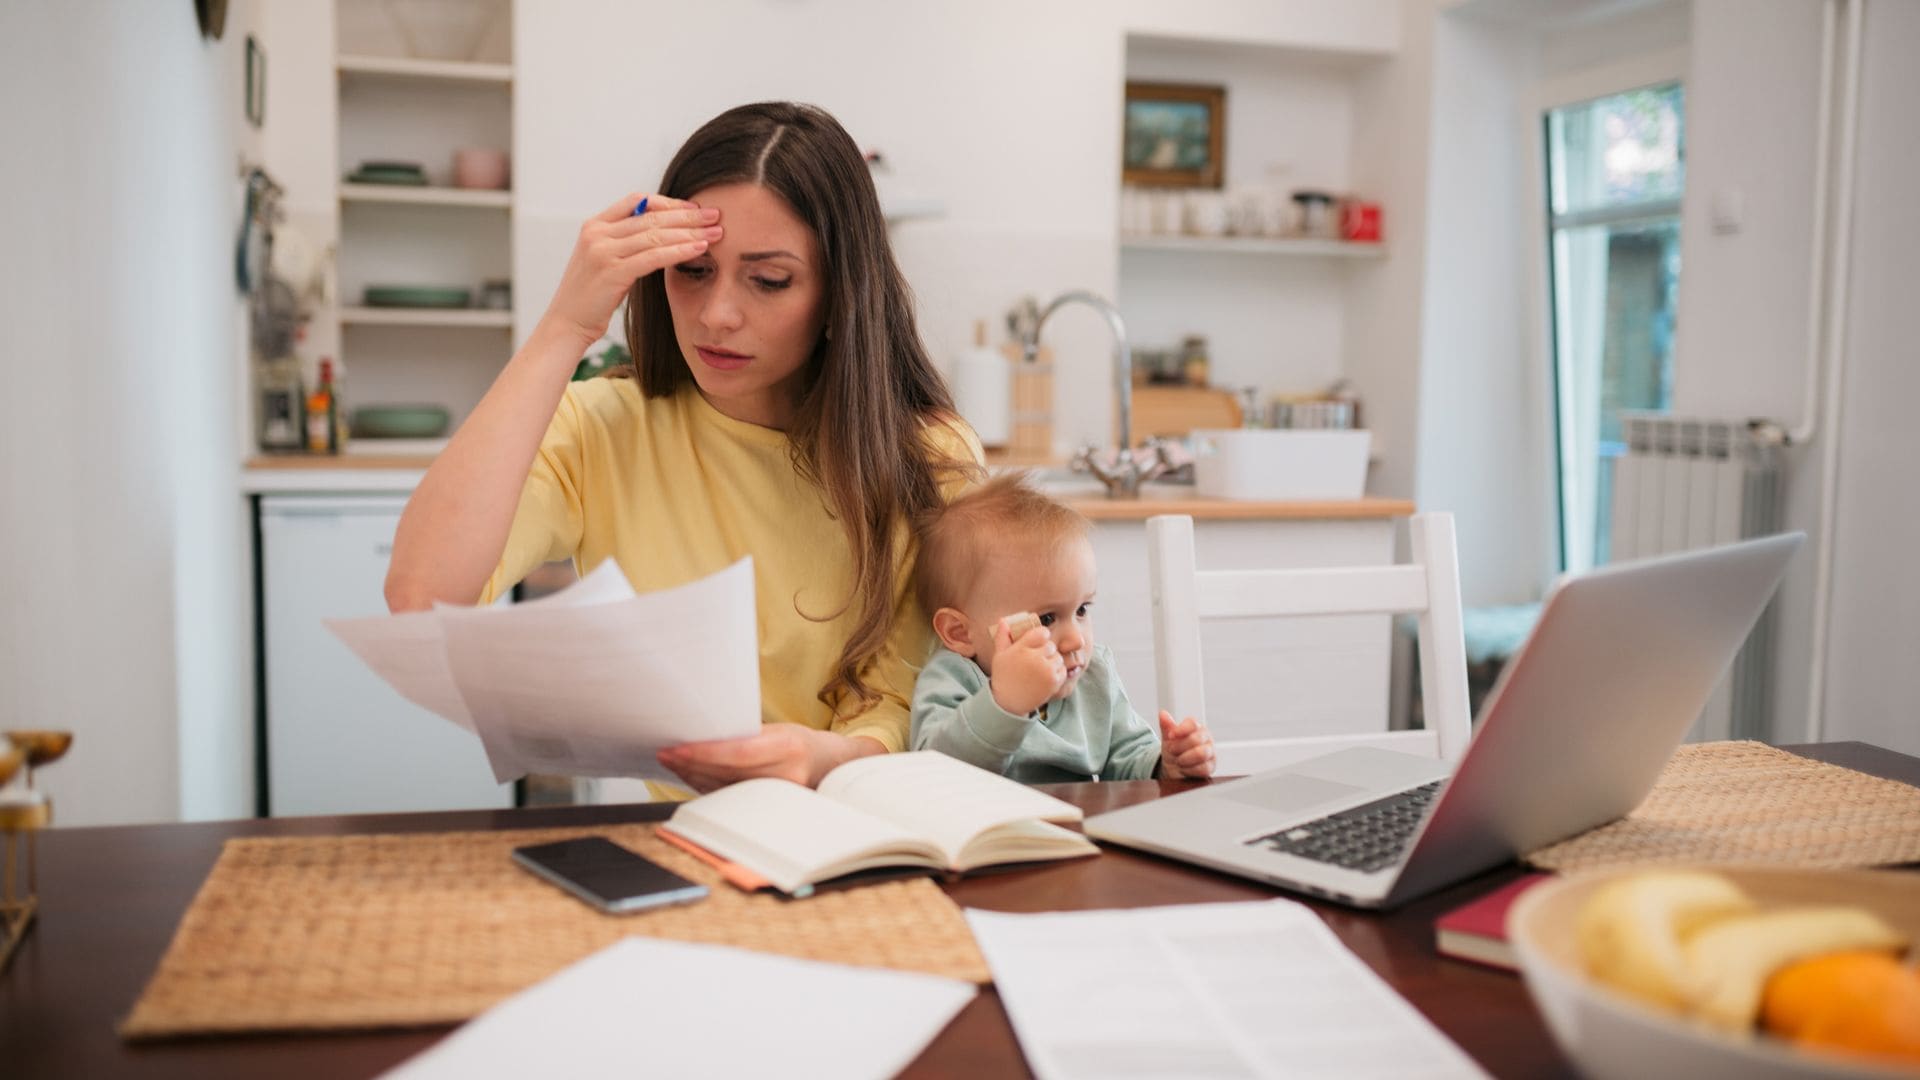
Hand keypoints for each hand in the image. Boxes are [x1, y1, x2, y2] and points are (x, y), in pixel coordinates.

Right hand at [539, 192, 722, 347]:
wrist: (567, 324)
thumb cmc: (591, 297)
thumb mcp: (605, 261)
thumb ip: (626, 243)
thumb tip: (662, 234)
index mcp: (594, 225)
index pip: (637, 201)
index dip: (669, 203)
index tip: (694, 208)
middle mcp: (597, 233)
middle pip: (651, 216)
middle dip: (687, 215)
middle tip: (716, 215)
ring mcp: (603, 251)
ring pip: (656, 234)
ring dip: (690, 232)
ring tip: (716, 232)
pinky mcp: (612, 271)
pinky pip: (654, 256)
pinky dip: (680, 250)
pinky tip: (699, 249)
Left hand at [656, 726, 883, 792]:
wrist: (832, 769)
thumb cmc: (801, 743)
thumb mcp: (779, 731)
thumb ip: (747, 735)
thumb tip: (702, 734)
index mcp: (790, 748)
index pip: (738, 753)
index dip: (704, 753)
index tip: (676, 749)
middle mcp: (786, 776)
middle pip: (727, 773)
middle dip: (692, 764)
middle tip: (665, 754)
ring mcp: (779, 798)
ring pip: (725, 789)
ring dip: (694, 777)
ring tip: (673, 762)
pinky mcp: (769, 811)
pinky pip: (730, 799)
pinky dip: (707, 787)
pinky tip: (691, 776)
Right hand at [989, 620, 1065, 716]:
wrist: (1009, 703)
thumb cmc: (1003, 677)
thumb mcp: (1000, 655)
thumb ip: (1003, 636)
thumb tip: (1004, 620)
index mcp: (1022, 649)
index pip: (1042, 632)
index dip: (1041, 636)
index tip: (1037, 642)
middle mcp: (1035, 658)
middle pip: (1051, 645)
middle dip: (1045, 651)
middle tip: (1037, 659)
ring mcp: (1046, 670)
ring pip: (1058, 657)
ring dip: (1052, 661)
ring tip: (1040, 669)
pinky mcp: (1054, 682)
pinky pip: (1062, 670)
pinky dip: (1056, 672)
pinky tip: (1045, 677)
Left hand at [1158, 710, 1215, 779]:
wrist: (1174, 769)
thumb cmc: (1174, 751)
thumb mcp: (1168, 739)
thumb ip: (1167, 727)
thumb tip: (1163, 714)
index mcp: (1196, 727)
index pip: (1192, 724)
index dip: (1180, 730)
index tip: (1171, 736)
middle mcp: (1206, 738)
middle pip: (1195, 739)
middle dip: (1179, 747)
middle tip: (1172, 751)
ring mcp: (1210, 752)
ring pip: (1201, 754)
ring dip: (1184, 759)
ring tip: (1178, 761)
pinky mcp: (1211, 767)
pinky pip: (1203, 768)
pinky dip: (1189, 770)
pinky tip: (1185, 768)